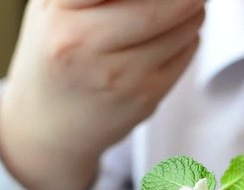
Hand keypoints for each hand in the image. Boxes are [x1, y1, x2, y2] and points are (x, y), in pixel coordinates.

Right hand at [0, 0, 204, 189]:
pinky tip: (176, 34)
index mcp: (61, 12)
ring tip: (187, 4)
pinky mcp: (146, 97)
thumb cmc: (57, 53)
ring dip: (193, 11)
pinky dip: (190, 36)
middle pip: (162, 7)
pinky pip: (186, 54)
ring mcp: (120, 75)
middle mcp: (86, 43)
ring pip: (182, 30)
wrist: (50, 124)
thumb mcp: (56, 7)